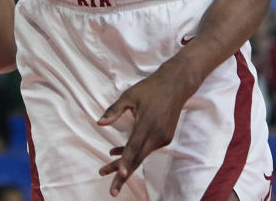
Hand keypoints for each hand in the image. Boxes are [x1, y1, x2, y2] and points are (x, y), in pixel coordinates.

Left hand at [97, 54, 202, 196]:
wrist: (176, 85)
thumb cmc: (150, 88)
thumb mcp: (129, 96)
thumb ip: (114, 110)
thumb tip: (99, 123)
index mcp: (146, 124)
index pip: (133, 147)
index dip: (125, 162)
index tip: (119, 175)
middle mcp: (156, 135)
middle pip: (137, 159)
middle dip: (123, 175)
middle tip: (112, 191)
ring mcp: (162, 138)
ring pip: (141, 155)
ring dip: (126, 163)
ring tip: (106, 169)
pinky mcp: (165, 138)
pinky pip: (147, 149)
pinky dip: (134, 153)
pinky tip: (117, 152)